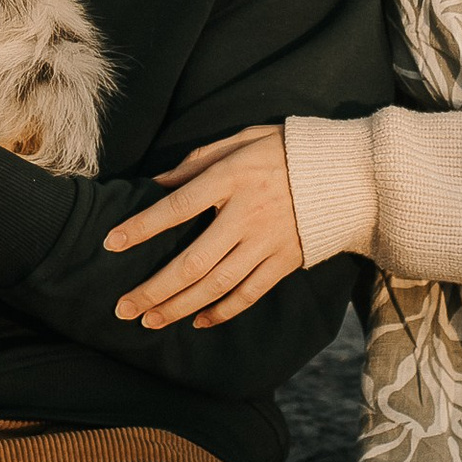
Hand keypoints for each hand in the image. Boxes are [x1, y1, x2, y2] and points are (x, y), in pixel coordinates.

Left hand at [104, 124, 301, 328]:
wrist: (350, 175)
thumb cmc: (286, 151)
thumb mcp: (243, 139)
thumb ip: (199, 159)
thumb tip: (157, 182)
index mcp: (232, 178)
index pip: (177, 207)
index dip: (142, 227)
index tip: (112, 243)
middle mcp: (247, 214)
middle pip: (193, 261)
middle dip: (154, 288)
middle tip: (123, 308)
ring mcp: (268, 242)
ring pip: (217, 285)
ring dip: (179, 307)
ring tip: (149, 321)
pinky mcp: (285, 262)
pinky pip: (249, 294)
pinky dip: (222, 312)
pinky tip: (197, 322)